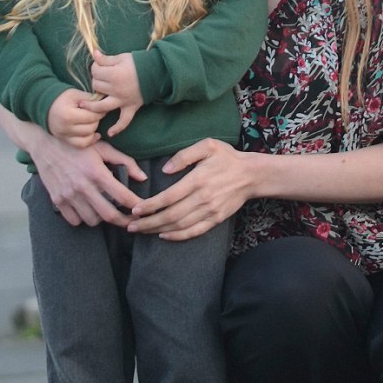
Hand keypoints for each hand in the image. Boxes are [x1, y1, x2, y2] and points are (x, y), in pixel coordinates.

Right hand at [27, 132, 147, 226]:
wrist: (45, 144)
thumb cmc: (78, 146)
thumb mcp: (104, 148)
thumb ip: (125, 162)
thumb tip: (143, 178)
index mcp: (97, 172)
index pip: (122, 196)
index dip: (136, 206)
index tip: (143, 210)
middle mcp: (83, 186)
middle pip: (108, 215)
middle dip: (124, 221)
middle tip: (132, 221)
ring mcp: (68, 195)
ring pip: (92, 220)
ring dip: (102, 218)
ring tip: (105, 210)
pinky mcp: (57, 200)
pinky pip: (74, 221)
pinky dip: (83, 218)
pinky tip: (87, 209)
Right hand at [47, 88, 100, 148]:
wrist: (45, 106)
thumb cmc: (62, 98)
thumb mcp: (76, 94)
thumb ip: (90, 99)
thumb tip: (104, 103)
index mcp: (68, 115)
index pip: (92, 117)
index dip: (100, 112)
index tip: (102, 107)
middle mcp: (65, 128)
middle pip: (91, 128)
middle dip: (97, 120)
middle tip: (97, 113)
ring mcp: (64, 136)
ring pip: (87, 137)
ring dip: (93, 129)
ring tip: (92, 121)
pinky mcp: (64, 140)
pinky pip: (81, 145)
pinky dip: (89, 140)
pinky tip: (95, 134)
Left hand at [84, 50, 143, 134]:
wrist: (158, 72)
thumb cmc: (139, 63)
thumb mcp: (122, 57)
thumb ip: (106, 59)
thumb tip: (94, 54)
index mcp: (113, 75)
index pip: (95, 72)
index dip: (95, 67)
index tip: (99, 65)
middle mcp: (116, 90)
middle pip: (96, 87)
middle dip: (96, 81)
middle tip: (100, 77)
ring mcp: (123, 100)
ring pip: (102, 106)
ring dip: (92, 107)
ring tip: (83, 106)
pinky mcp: (131, 107)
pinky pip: (124, 121)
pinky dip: (118, 128)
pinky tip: (110, 133)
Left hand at [127, 139, 251, 240]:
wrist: (252, 175)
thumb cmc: (227, 157)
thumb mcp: (208, 146)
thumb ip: (185, 155)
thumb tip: (166, 170)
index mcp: (198, 179)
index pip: (168, 197)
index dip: (150, 206)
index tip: (134, 210)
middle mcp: (203, 198)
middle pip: (170, 215)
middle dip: (148, 222)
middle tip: (130, 226)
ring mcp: (210, 211)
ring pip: (180, 225)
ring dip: (158, 230)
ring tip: (141, 231)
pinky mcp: (216, 219)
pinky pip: (194, 231)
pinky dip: (177, 236)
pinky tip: (164, 235)